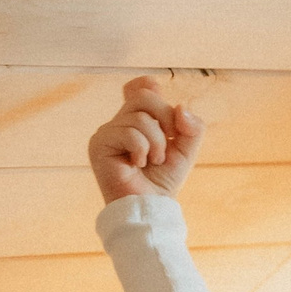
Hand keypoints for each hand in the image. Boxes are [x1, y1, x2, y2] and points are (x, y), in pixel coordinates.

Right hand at [89, 75, 204, 203]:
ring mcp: (107, 132)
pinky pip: (130, 134)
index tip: (158, 94)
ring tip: (152, 161)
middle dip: (166, 119)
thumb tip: (181, 107)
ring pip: (140, 118)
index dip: (147, 85)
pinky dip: (143, 150)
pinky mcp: (99, 143)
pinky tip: (137, 165)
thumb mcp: (186, 151)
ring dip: (157, 144)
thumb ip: (191, 128)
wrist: (149, 206)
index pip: (137, 89)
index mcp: (137, 121)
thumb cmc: (163, 181)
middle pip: (145, 96)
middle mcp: (120, 122)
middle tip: (168, 144)